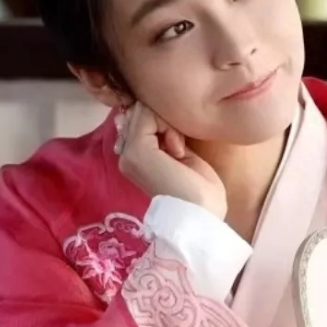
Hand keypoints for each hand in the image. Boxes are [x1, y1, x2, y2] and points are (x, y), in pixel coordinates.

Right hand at [116, 102, 227, 219]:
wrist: (200, 215)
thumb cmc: (199, 190)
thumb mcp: (180, 154)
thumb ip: (165, 136)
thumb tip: (155, 111)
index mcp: (135, 157)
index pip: (140, 118)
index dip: (163, 123)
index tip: (179, 147)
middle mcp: (125, 155)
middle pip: (140, 112)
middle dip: (164, 122)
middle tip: (179, 148)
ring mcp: (128, 153)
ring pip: (144, 111)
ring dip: (168, 124)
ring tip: (178, 150)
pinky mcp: (137, 150)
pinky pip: (148, 115)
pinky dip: (169, 126)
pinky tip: (178, 150)